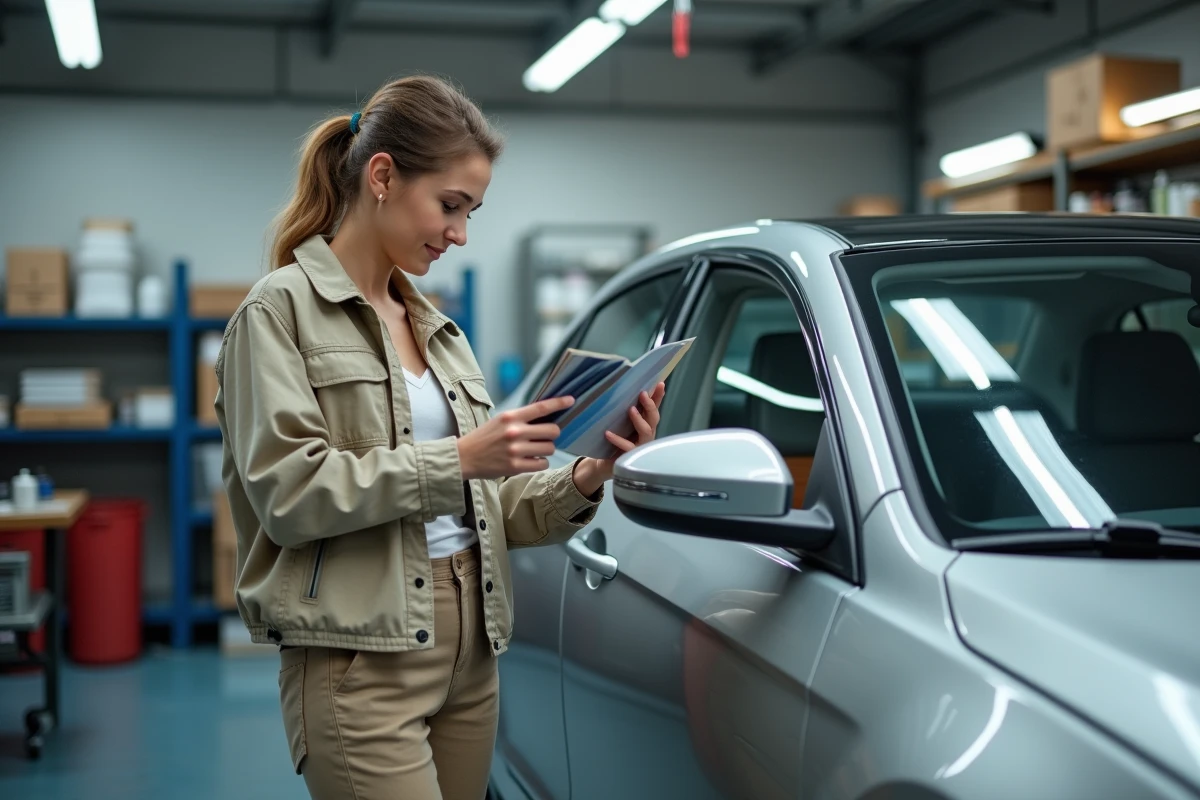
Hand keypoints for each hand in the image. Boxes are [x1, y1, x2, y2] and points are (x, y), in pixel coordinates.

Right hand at [457, 396, 573, 479]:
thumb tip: (546, 417)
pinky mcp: (515, 466)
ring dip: (546, 450)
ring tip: (535, 450)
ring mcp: (516, 450)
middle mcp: (515, 432)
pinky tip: (531, 460)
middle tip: (544, 437)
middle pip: (553, 431)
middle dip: (552, 434)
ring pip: (549, 448)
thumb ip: (520, 418)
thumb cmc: (484, 437)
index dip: (559, 403)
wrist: (464, 456)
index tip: (571, 400)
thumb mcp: (500, 420)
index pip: (541, 407)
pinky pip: (542, 464)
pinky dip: (540, 462)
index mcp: (511, 417)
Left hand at [573, 382, 665, 491]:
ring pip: (645, 432)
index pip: (654, 408)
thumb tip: (624, 388)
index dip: (658, 397)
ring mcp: (641, 446)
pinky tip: (608, 433)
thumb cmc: (616, 440)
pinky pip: (627, 447)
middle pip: (653, 418)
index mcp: (646, 424)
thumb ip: (627, 410)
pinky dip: (618, 439)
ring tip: (631, 409)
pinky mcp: (631, 456)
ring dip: (639, 420)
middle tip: (642, 394)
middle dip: (650, 405)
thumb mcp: (621, 423)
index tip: (660, 384)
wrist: (605, 462)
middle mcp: (647, 434)